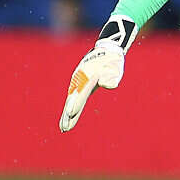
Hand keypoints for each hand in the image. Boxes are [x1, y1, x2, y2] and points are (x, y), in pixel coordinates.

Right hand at [58, 15, 136, 131]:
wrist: (107, 51)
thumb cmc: (112, 60)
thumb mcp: (115, 66)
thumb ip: (112, 76)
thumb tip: (108, 84)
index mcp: (86, 76)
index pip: (80, 93)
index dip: (75, 104)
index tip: (70, 113)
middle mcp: (79, 81)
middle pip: (73, 100)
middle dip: (68, 114)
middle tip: (64, 128)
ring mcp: (78, 83)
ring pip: (71, 101)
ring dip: (67, 115)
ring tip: (63, 128)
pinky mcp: (80, 86)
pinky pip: (74, 99)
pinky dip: (71, 109)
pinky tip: (68, 118)